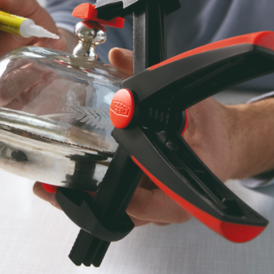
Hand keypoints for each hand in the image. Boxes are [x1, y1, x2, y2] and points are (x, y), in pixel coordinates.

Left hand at [33, 46, 273, 227]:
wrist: (224, 145)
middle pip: (117, 214)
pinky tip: (73, 174)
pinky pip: (117, 198)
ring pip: (113, 210)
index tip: (81, 190)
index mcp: (179, 196)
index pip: (140, 207)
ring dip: (84, 197)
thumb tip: (119, 58)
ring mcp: (152, 206)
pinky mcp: (144, 198)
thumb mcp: (190, 102)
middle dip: (82, 201)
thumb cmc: (212, 131)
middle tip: (49, 187)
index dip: (107, 199)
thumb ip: (155, 80)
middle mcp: (163, 207)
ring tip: (52, 183)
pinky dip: (95, 188)